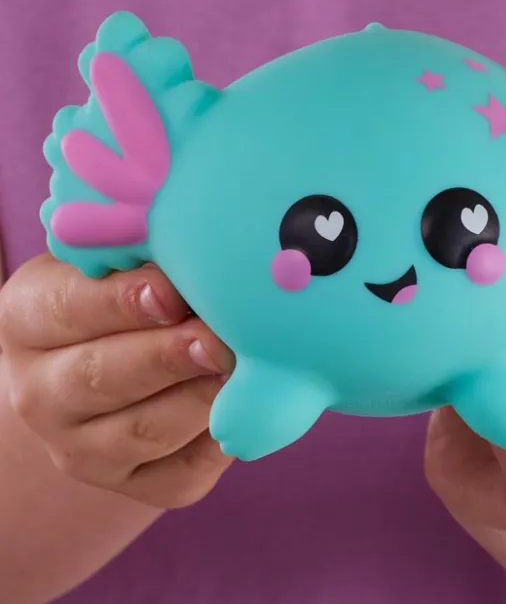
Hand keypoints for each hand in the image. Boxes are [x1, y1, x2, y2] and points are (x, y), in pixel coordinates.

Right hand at [0, 254, 234, 507]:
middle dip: (166, 357)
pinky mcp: (135, 485)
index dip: (121, 302)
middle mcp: (41, 394)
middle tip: (216, 338)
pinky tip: (250, 408)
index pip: (67, 309)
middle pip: (102, 377)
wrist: (103, 374)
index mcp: (29, 321)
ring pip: (145, 431)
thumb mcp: (112, 264)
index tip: (170, 291)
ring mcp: (83, 450)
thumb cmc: (119, 299)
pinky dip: (221, 441)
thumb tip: (201, 245)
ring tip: (244, 370)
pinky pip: (183, 473)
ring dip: (199, 400)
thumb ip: (143, 256)